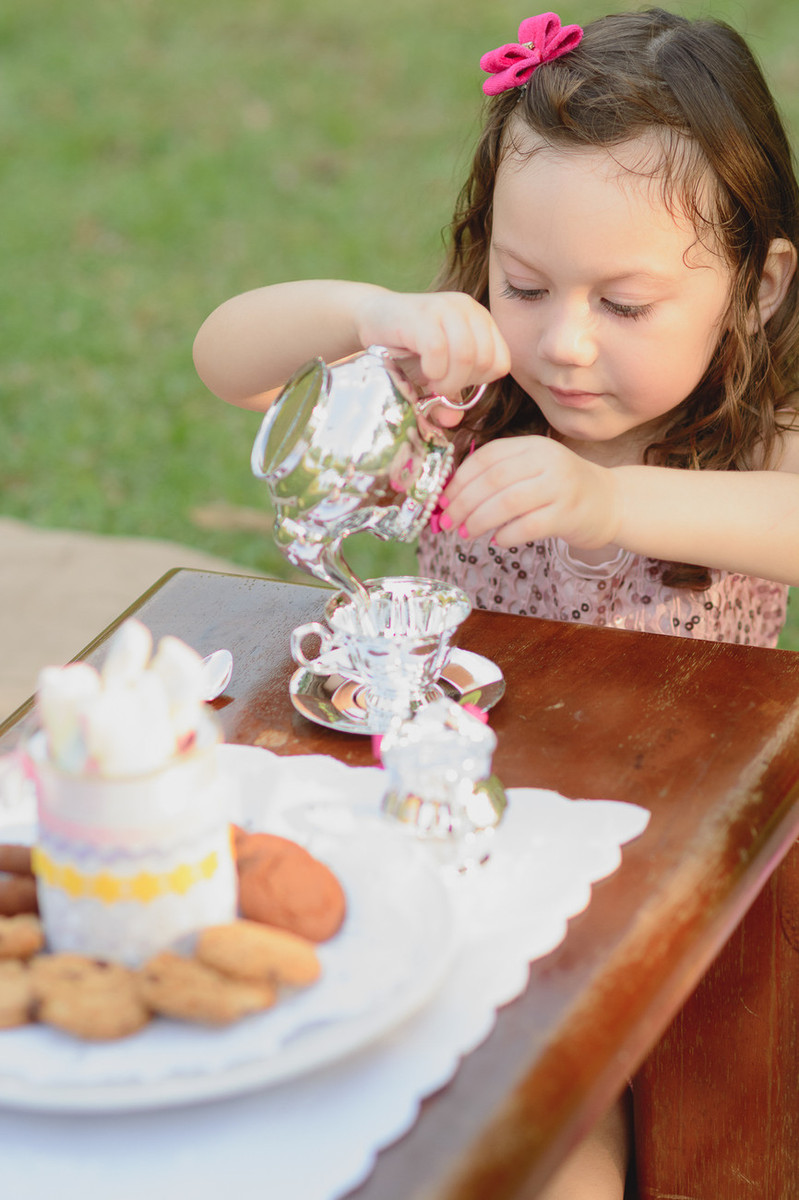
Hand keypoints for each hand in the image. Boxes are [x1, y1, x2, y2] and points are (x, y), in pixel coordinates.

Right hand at [354, 289, 509, 419]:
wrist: (371, 317)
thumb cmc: (407, 347)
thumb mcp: (434, 373)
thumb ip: (448, 397)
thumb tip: (453, 422)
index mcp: (481, 321)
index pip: (501, 361)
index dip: (480, 381)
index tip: (455, 381)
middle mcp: (468, 310)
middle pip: (485, 360)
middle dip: (461, 383)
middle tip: (438, 384)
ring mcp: (446, 308)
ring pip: (466, 356)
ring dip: (447, 380)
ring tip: (430, 380)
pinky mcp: (422, 313)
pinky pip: (438, 350)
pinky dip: (431, 370)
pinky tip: (422, 371)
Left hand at [442, 436, 620, 549]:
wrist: (611, 502)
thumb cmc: (561, 489)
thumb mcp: (532, 471)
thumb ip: (499, 478)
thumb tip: (451, 500)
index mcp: (532, 446)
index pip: (487, 457)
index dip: (459, 480)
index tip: (442, 500)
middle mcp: (547, 461)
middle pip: (493, 480)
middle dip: (463, 503)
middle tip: (447, 522)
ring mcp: (560, 487)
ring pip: (508, 502)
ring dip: (479, 520)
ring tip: (466, 534)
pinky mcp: (568, 514)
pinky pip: (528, 526)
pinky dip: (507, 535)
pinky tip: (497, 541)